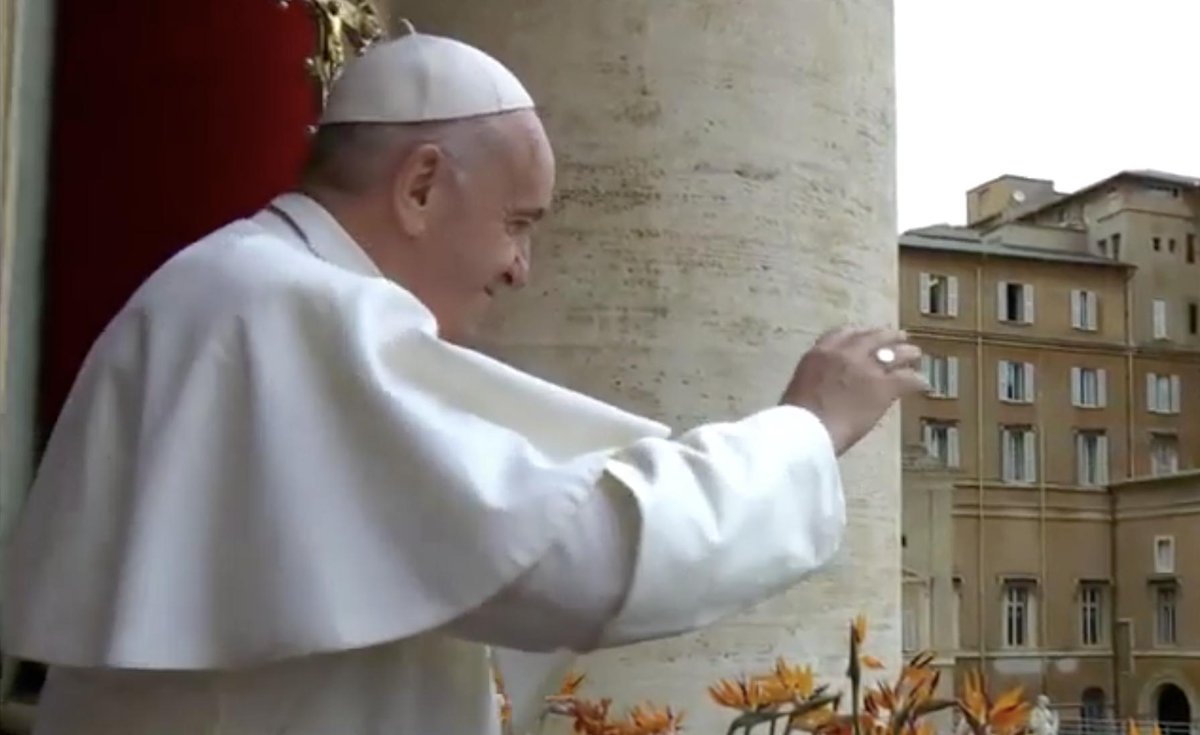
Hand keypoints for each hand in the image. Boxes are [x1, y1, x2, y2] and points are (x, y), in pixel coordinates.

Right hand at [781, 327, 927, 454]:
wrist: (807, 430)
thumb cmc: (796, 418)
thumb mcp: (801, 386)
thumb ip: (817, 379)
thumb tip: (826, 386)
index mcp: (821, 352)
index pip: (844, 333)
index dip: (860, 334)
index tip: (866, 337)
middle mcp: (845, 352)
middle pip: (874, 337)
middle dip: (888, 337)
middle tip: (898, 338)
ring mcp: (867, 367)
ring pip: (895, 352)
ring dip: (907, 353)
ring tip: (915, 355)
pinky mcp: (883, 386)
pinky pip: (907, 379)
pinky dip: (917, 381)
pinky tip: (923, 384)